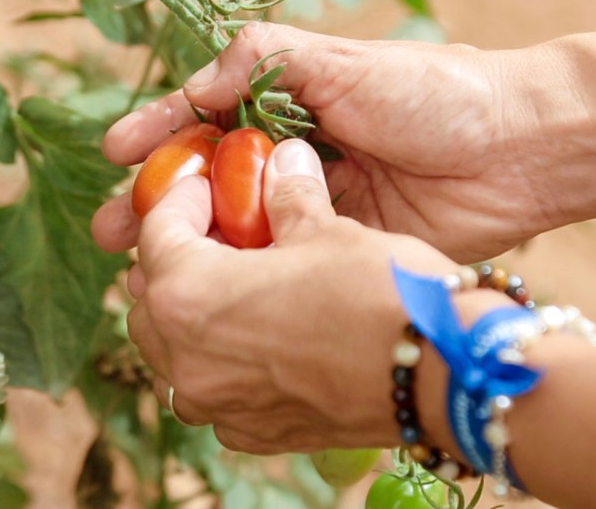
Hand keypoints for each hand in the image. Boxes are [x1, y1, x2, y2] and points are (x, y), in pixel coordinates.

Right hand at [94, 22, 552, 263]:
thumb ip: (261, 62)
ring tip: (139, 269)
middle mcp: (295, 156)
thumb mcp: (339, 60)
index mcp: (290, 104)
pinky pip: (281, 263)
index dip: (159, 135)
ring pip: (237, 230)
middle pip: (209, 182)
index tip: (113, 155)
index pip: (206, 118)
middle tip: (112, 231)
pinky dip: (243, 276)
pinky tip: (208, 292)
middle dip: (158, 204)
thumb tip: (191, 88)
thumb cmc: (432, 90)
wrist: (519, 149)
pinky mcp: (341, 248)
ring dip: (191, 248)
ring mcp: (316, 206)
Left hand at [126, 139, 510, 453]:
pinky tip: (263, 335)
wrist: (442, 374)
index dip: (182, 198)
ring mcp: (217, 405)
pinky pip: (213, 391)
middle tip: (219, 230)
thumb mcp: (326, 228)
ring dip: (191, 312)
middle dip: (177, 257)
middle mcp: (186, 360)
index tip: (211, 184)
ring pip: (172, 351)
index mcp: (188, 295)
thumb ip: (287, 196)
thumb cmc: (379, 292)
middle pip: (152, 297)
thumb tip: (282, 161)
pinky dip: (222, 360)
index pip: (157, 232)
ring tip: (237, 282)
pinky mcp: (252, 433)